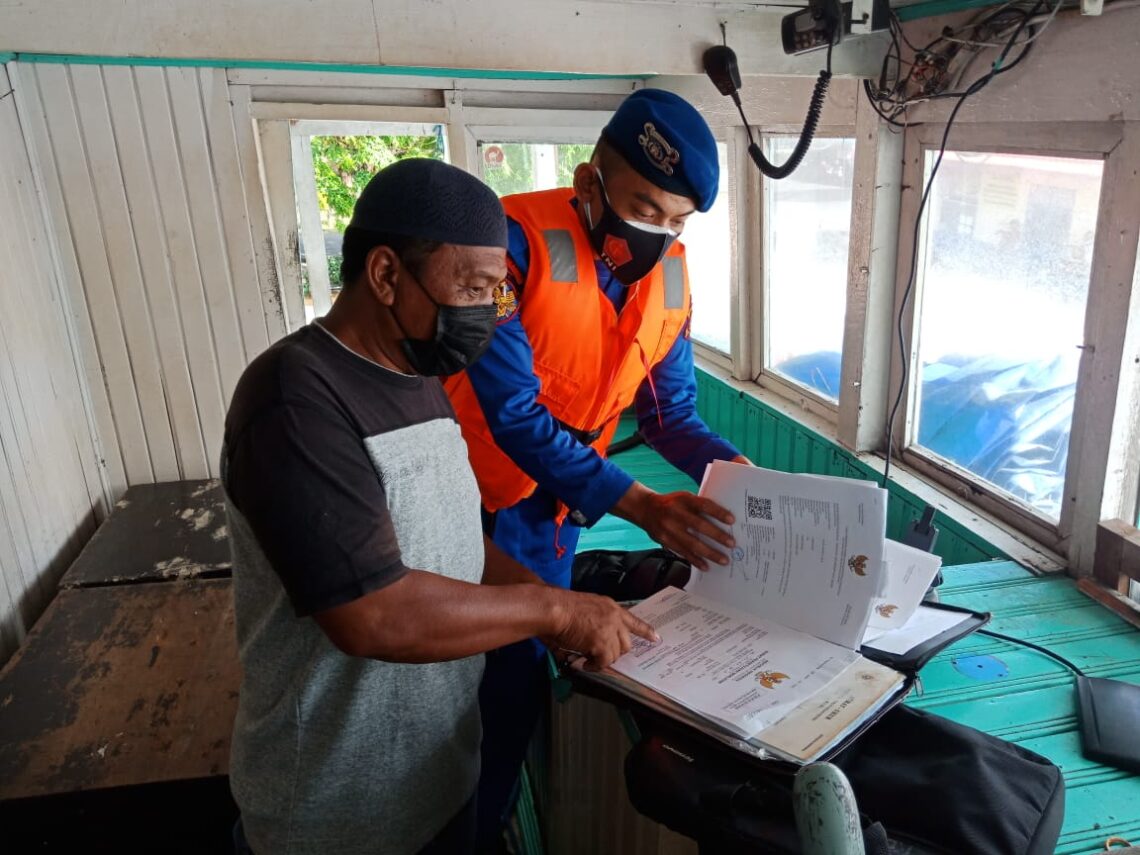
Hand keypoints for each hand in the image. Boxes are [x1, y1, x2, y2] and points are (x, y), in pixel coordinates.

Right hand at [547, 590, 658, 671]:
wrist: (553, 608)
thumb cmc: (560, 607)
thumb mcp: (585, 608)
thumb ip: (594, 622)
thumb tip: (590, 642)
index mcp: (610, 606)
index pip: (634, 620)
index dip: (646, 631)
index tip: (655, 638)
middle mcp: (614, 617)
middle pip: (627, 642)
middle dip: (616, 651)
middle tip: (603, 656)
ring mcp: (609, 630)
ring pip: (615, 654)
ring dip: (602, 659)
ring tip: (589, 660)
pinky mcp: (602, 643)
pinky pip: (603, 662)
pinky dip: (594, 666)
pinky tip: (585, 664)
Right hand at [616, 484, 735, 570]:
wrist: (645, 508)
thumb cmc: (671, 503)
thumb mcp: (684, 498)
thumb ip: (698, 507)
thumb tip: (722, 520)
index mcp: (683, 499)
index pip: (703, 505)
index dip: (718, 513)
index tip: (732, 520)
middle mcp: (675, 513)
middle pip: (699, 526)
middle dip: (717, 536)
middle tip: (731, 544)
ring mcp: (669, 528)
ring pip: (692, 543)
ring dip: (710, 553)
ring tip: (723, 559)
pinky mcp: (664, 540)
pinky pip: (682, 552)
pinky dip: (695, 560)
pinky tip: (705, 565)